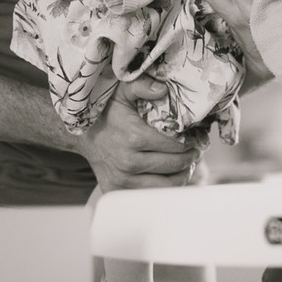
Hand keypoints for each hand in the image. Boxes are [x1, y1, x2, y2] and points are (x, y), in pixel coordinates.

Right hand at [76, 77, 200, 191]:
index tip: (197, 137)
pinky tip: (169, 174)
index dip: (191, 141)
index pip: (177, 145)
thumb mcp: (123, 92)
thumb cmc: (107, 112)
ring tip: (187, 163)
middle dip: (191, 157)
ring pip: (168, 185)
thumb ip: (142, 86)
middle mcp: (128, 162)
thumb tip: (162, 89)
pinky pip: (151, 195)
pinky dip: (165, 186)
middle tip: (196, 149)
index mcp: (134, 137)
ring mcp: (122, 180)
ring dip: (182, 174)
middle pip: (175, 165)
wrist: (84, 135)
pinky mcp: (117, 191)